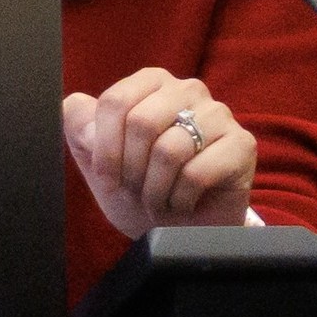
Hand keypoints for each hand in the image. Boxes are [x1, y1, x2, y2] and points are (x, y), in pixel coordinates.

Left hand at [63, 68, 256, 236]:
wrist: (179, 233)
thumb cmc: (140, 190)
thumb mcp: (99, 163)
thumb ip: (80, 128)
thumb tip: (74, 108)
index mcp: (152, 83)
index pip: (115, 101)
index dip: (105, 149)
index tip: (108, 177)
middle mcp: (188, 89)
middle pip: (142, 122)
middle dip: (132, 171)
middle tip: (138, 191)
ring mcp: (219, 114)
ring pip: (169, 150)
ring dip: (155, 191)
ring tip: (160, 200)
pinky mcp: (241, 144)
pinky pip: (197, 172)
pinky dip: (180, 199)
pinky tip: (184, 203)